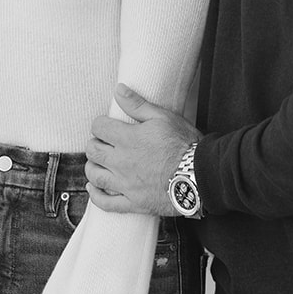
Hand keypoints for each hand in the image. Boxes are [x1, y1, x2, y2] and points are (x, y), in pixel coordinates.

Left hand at [86, 84, 196, 215]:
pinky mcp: (133, 202)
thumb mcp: (163, 117)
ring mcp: (126, 184)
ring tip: (99, 163)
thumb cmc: (184, 144)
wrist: (199, 176)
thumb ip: (137, 104)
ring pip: (95, 176)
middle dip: (94, 144)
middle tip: (102, 143)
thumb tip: (119, 90)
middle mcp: (121, 161)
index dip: (100, 124)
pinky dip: (96, 196)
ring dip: (92, 167)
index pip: (99, 127)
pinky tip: (94, 188)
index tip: (106, 125)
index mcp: (128, 139)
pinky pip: (107, 203)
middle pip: (93, 151)